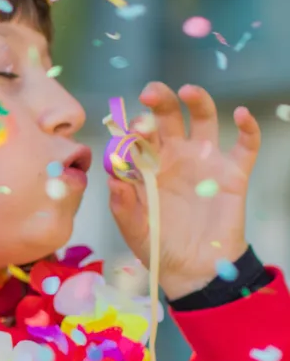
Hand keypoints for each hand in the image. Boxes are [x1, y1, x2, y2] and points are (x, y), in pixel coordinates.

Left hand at [108, 83, 260, 299]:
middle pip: (167, 118)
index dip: (132, 128)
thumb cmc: (156, 245)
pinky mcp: (233, 173)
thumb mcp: (133, 228)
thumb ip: (122, 205)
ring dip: (197, 102)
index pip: (137, 138)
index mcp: (145, 165)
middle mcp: (173, 156)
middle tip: (150, 93)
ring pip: (203, 120)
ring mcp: (204, 161)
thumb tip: (113, 179)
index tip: (129, 126)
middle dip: (159, 102)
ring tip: (188, 90)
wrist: (193, 269)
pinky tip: (240, 114)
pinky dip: (247, 127)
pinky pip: (245, 146)